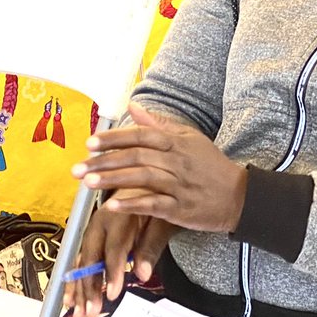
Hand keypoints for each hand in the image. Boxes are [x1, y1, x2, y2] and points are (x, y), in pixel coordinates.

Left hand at [74, 104, 247, 232]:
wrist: (238, 196)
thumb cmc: (210, 165)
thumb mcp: (189, 138)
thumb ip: (159, 124)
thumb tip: (133, 107)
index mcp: (177, 142)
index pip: (140, 135)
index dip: (114, 138)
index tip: (90, 143)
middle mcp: (177, 161)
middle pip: (136, 157)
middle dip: (104, 161)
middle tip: (78, 167)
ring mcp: (179, 185)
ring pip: (141, 179)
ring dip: (113, 180)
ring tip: (88, 183)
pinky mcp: (180, 209)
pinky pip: (153, 205)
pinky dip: (132, 205)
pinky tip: (113, 206)